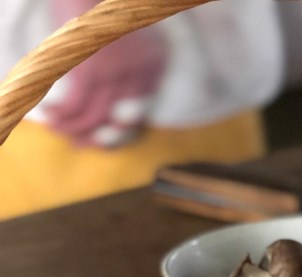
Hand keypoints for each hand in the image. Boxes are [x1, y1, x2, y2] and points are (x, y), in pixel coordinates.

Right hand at [41, 0, 166, 147]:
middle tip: (79, 143)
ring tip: (58, 128)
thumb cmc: (100, 9)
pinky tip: (50, 116)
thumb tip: (113, 101)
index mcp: (155, 64)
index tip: (101, 139)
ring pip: (95, 118)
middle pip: (122, 123)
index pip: (143, 112)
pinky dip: (61, 115)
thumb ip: (126, 66)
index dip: (121, 132)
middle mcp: (141, 72)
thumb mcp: (126, 38)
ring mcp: (116, 72)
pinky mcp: (90, 69)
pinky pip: (75, 105)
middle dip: (97, 138)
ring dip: (73, 128)